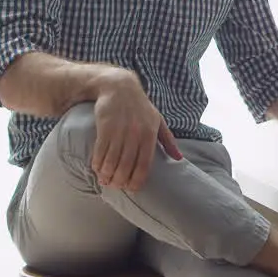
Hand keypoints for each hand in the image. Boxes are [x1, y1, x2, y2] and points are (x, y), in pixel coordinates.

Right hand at [91, 70, 182, 190]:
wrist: (120, 88)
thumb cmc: (141, 107)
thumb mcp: (158, 121)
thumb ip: (168, 141)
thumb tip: (179, 158)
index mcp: (150, 134)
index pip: (145, 163)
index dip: (137, 179)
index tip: (132, 188)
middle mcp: (135, 134)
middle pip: (127, 165)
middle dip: (120, 180)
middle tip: (116, 186)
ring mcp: (119, 131)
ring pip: (112, 160)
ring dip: (107, 174)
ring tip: (105, 181)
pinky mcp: (105, 127)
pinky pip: (100, 151)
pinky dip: (98, 163)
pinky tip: (97, 169)